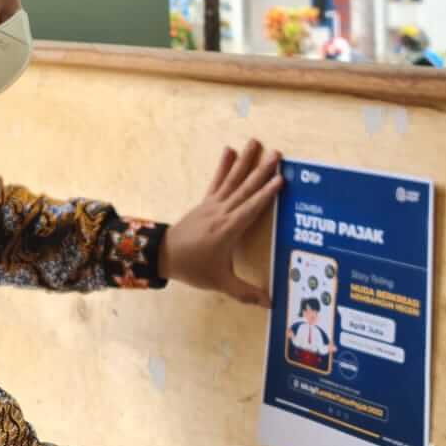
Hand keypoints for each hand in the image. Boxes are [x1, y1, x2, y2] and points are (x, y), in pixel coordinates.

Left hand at [158, 140, 282, 305]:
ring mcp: (213, 205)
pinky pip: (217, 180)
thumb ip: (246, 292)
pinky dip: (224, 165)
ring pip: (232, 179)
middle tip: (277, 153)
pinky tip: (229, 149)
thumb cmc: (194, 268)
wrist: (164, 255)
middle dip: (262, 170)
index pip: (252, 208)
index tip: (281, 179)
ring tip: (256, 142)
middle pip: (245, 188)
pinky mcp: (205, 202)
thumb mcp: (220, 282)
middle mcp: (222, 212)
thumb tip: (270, 303)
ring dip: (246, 160)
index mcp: (229, 230)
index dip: (267, 194)